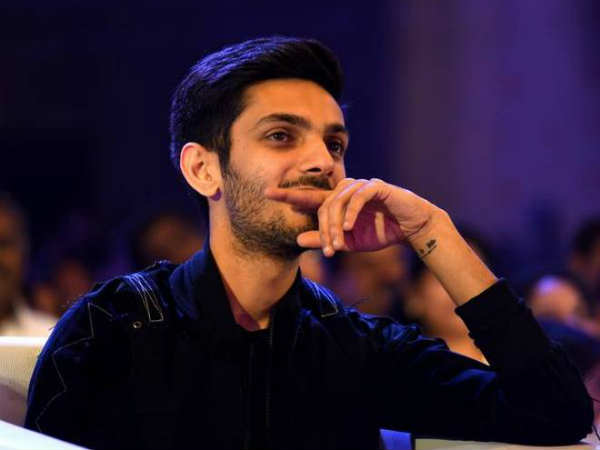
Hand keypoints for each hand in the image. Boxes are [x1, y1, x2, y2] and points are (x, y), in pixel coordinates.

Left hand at [264, 178, 437, 255]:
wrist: (412, 228)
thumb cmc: (380, 232)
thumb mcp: (349, 242)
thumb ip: (326, 240)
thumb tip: (297, 240)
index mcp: (338, 202)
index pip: (309, 197)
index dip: (288, 194)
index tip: (266, 192)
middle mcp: (346, 190)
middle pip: (323, 205)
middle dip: (323, 229)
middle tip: (328, 250)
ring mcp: (361, 186)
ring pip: (339, 201)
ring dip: (337, 224)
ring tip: (338, 242)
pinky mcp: (377, 187)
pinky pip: (359, 197)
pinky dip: (353, 212)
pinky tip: (350, 227)